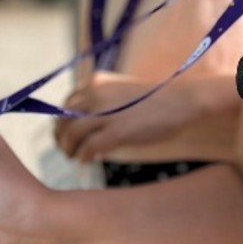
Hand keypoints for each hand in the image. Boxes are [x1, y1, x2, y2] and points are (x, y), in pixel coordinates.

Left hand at [54, 71, 179, 162]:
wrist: (181, 101)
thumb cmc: (155, 99)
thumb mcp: (121, 92)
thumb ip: (101, 102)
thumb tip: (83, 123)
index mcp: (96, 83)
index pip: (66, 103)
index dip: (61, 121)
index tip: (64, 133)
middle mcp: (96, 94)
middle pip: (64, 119)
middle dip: (61, 137)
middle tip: (66, 149)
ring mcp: (106, 113)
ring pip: (72, 134)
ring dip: (69, 149)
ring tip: (74, 157)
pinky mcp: (118, 131)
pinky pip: (89, 147)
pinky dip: (84, 156)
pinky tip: (87, 161)